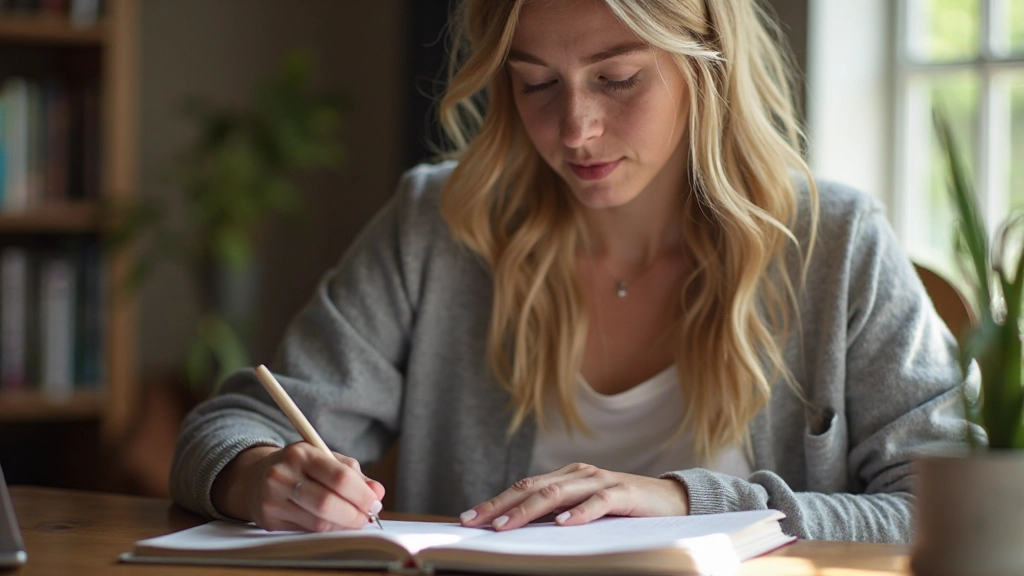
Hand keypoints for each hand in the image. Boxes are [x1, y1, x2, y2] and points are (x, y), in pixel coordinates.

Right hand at [211, 442, 385, 531]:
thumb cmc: (300, 467)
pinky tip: (334, 525)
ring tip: (354, 521)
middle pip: (327, 503)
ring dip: (343, 526)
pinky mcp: (269, 520)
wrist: (256, 477)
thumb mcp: (325, 459)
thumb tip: (377, 493)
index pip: (339, 477)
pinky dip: (327, 531)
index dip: (362, 495)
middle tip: (368, 517)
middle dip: (355, 515)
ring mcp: (273, 499)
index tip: (375, 503)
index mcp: (301, 453)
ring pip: (317, 522)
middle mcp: (283, 475)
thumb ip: (353, 475)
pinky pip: (307, 531)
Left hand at [459, 463, 688, 530]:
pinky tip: (562, 526)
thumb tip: (515, 530)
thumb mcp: (585, 511)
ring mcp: (601, 481)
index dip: (495, 501)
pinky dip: (579, 514)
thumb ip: (556, 515)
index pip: (523, 487)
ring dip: (528, 510)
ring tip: (506, 525)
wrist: (673, 501)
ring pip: (558, 494)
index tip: (468, 519)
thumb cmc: (623, 511)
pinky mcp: (624, 495)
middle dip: (501, 505)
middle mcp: (579, 474)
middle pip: (532, 487)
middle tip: (475, 523)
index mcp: (567, 477)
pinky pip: (598, 503)